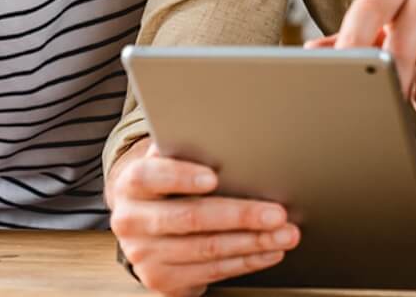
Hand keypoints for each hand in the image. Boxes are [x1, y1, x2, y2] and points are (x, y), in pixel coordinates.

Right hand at [108, 140, 299, 295]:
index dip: (181, 176)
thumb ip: (182, 150)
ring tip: (283, 233)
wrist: (141, 226)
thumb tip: (219, 135)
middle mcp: (131, 221)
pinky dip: (245, 261)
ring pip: (207, 249)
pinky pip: (211, 272)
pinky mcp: (162, 280)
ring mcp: (145, 255)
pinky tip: (267, 251)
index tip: (213, 177)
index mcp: (131, 183)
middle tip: (276, 212)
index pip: (150, 176)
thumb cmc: (163, 184)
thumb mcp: (164, 162)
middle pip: (189, 217)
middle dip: (239, 214)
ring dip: (252, 242)